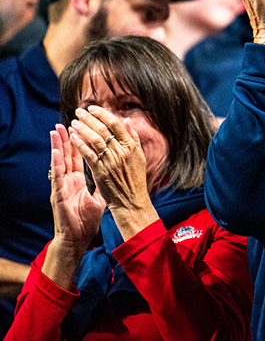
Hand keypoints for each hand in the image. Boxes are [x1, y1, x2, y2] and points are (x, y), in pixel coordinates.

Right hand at [50, 124, 105, 247]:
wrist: (77, 239)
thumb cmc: (86, 220)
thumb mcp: (99, 197)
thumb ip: (104, 183)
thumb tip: (114, 171)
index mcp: (78, 180)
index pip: (81, 156)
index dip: (82, 142)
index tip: (84, 126)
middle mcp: (69, 180)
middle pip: (68, 155)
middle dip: (68, 138)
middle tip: (66, 120)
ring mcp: (62, 186)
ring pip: (60, 161)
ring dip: (58, 145)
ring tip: (57, 129)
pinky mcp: (58, 194)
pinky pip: (57, 176)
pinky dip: (56, 163)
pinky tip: (56, 151)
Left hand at [70, 106, 158, 240]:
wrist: (132, 201)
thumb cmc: (136, 180)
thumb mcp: (139, 156)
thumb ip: (133, 138)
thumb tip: (126, 120)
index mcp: (131, 146)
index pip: (116, 124)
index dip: (103, 114)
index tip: (92, 108)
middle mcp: (121, 152)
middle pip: (103, 129)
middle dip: (89, 118)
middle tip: (79, 112)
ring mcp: (111, 161)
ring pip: (94, 139)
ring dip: (83, 129)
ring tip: (74, 122)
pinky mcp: (101, 171)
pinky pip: (88, 154)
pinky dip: (80, 144)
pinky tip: (73, 137)